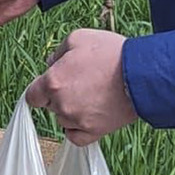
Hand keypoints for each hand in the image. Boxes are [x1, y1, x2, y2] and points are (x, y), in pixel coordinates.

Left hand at [26, 29, 137, 145]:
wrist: (142, 74)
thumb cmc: (111, 53)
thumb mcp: (78, 38)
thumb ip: (57, 52)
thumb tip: (51, 64)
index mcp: (53, 81)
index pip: (32, 95)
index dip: (40, 89)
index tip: (50, 84)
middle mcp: (61, 104)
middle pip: (49, 105)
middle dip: (58, 95)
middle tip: (79, 83)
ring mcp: (77, 120)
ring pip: (63, 120)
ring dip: (70, 111)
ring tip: (91, 95)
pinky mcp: (94, 132)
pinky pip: (75, 137)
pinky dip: (78, 129)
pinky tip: (87, 116)